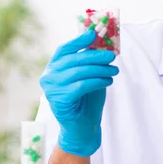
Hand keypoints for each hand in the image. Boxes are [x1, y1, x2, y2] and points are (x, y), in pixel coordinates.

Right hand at [40, 30, 118, 156]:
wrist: (82, 129)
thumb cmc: (86, 101)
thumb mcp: (88, 76)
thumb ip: (89, 62)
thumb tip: (102, 41)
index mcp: (53, 68)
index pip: (63, 50)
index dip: (78, 41)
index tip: (94, 34)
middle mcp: (48, 77)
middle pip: (72, 59)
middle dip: (94, 55)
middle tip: (112, 55)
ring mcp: (52, 89)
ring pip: (78, 72)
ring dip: (100, 69)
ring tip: (114, 70)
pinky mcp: (60, 100)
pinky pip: (81, 85)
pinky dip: (97, 81)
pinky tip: (108, 81)